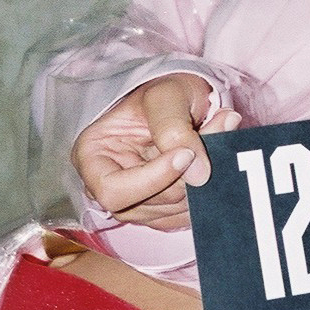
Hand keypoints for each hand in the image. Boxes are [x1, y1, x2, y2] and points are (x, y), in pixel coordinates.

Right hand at [71, 73, 241, 230]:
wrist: (182, 100)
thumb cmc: (163, 93)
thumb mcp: (165, 96)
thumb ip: (175, 130)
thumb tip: (198, 175)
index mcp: (92, 157)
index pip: (113, 191)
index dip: (153, 179)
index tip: (186, 153)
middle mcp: (108, 187)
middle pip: (148, 203)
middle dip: (185, 175)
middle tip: (217, 133)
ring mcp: (135, 204)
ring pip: (173, 210)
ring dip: (203, 180)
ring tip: (217, 137)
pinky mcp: (161, 212)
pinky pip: (187, 216)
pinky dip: (207, 192)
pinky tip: (209, 161)